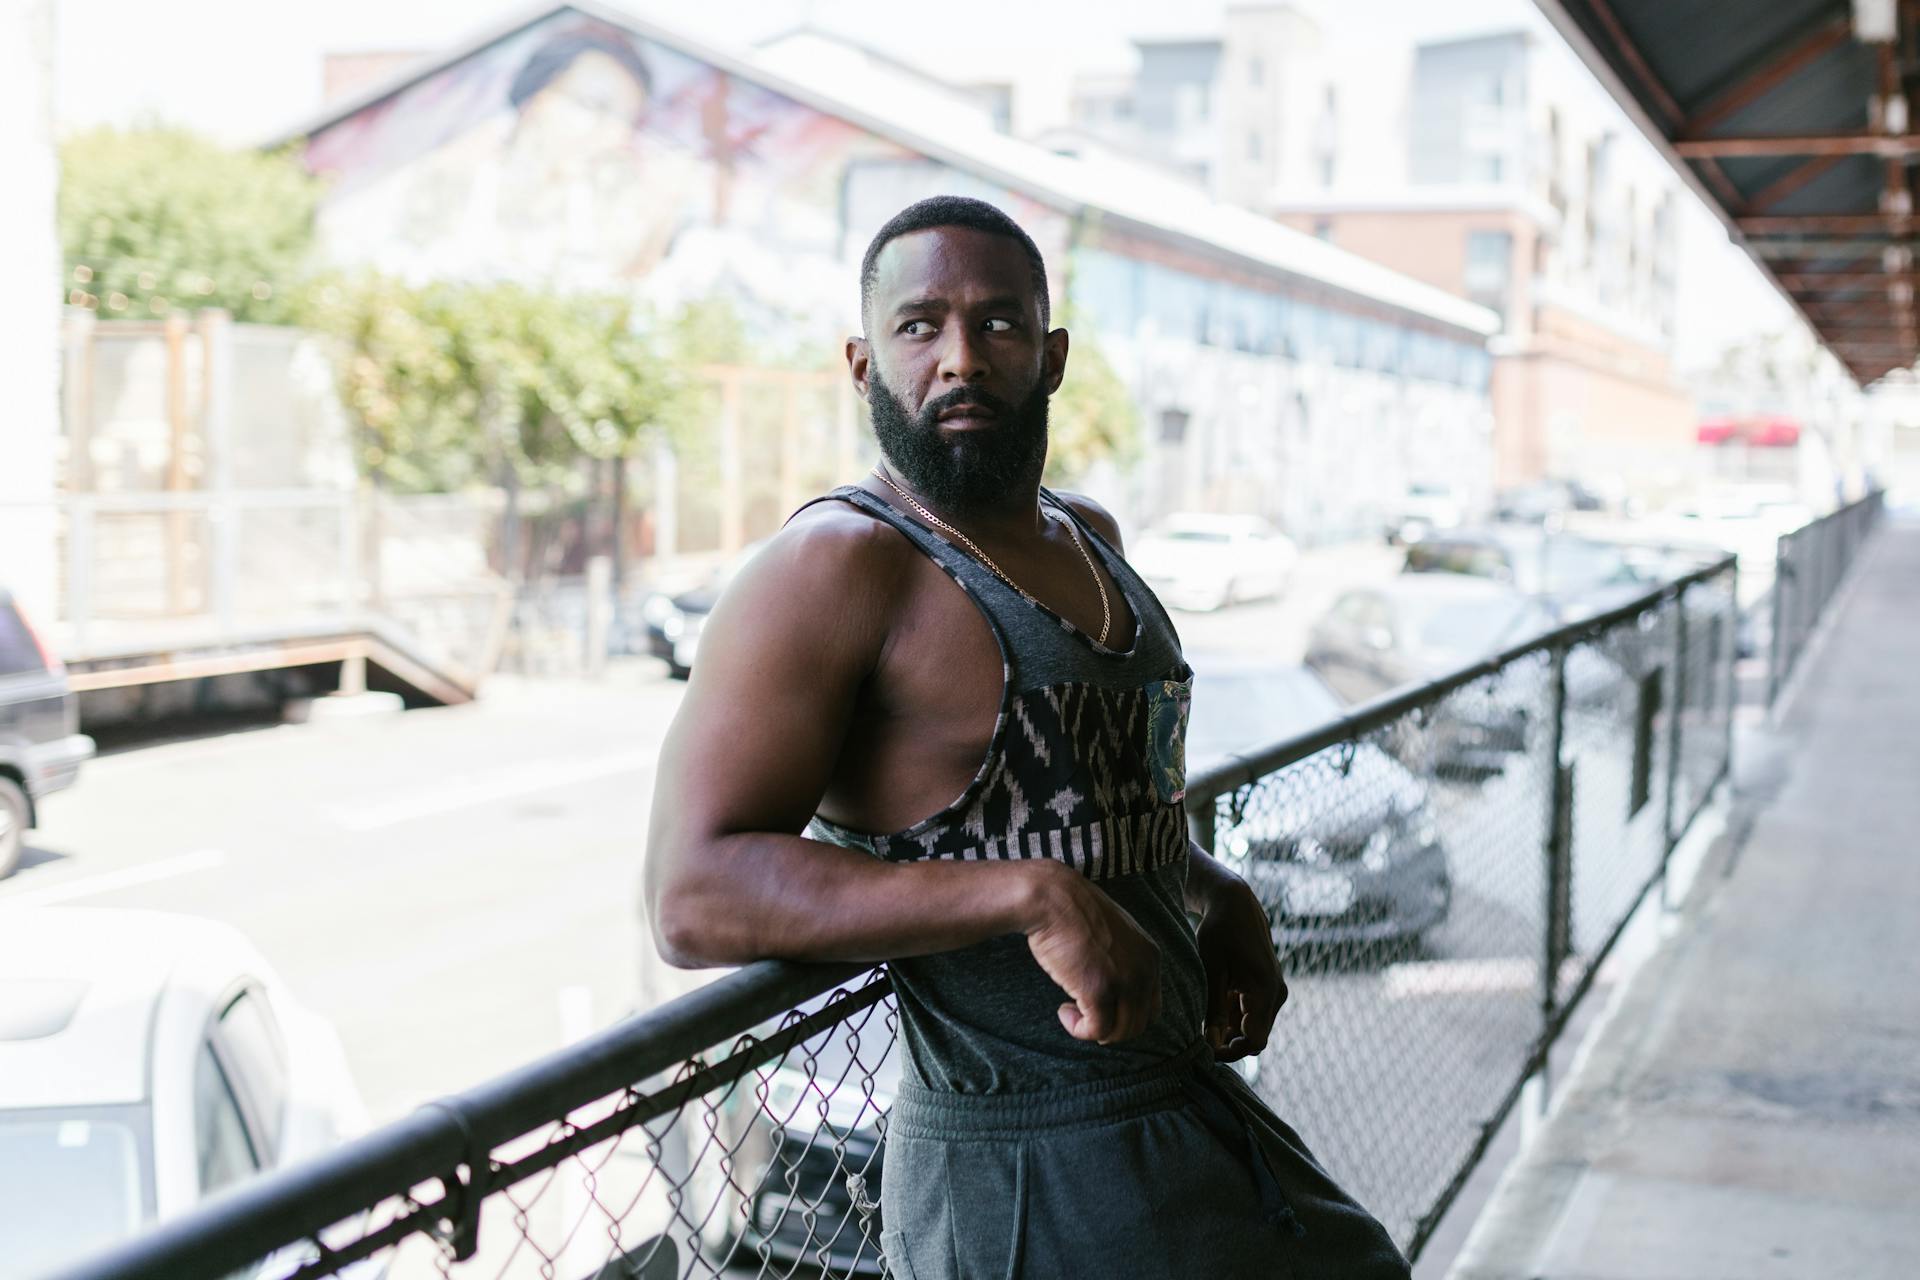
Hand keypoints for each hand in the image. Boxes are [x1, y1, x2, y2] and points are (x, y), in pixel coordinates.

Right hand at [1022, 862, 1162, 1043]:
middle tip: (1084, 1013)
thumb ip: (1124, 958)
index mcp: (1151, 956)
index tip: (1102, 1008)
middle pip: (1137, 1024)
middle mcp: (1145, 971)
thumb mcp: (1113, 933)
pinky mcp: (1099, 991)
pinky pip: (1097, 1031)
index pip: (1151, 1007)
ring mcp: (1124, 982)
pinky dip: (1078, 1029)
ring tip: (1072, 1011)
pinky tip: (1064, 1012)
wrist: (1053, 899)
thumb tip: (1114, 990)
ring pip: (1119, 1032)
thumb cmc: (1074, 912)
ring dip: (1094, 1030)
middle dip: (1110, 1026)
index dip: (1125, 1015)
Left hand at [1194, 874, 1285, 1061]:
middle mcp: (1276, 994)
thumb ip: (1213, 1009)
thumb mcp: (1211, 970)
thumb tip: (1211, 1045)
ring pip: (1252, 1028)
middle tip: (1198, 1041)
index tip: (1204, 1050)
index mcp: (1265, 990)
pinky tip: (1212, 1007)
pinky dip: (1232, 1018)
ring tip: (1202, 1020)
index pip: (1254, 1040)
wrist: (1235, 905)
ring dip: (1229, 1031)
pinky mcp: (1266, 989)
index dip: (1230, 1052)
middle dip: (1228, 1044)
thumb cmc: (1220, 933)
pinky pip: (1251, 1014)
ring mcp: (1273, 992)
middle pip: (1255, 1038)